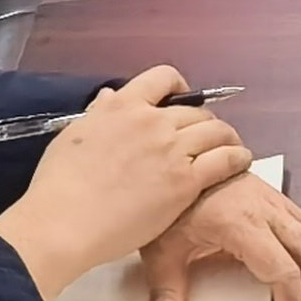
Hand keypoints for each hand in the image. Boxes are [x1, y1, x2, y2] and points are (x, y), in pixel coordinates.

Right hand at [0, 68, 255, 300]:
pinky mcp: (185, 181)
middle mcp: (152, 121)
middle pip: (195, 111)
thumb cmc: (59, 184)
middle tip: (207, 137)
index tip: (183, 101)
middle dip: (205, 121)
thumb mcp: (72, 135)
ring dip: (227, 138)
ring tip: (232, 148)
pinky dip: (237, 158)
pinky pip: (224, 160)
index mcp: (123, 106)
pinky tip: (241, 162)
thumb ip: (98, 114)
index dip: (179, 88)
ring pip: (216, 131)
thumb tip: (109, 96)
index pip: (163, 78)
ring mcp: (172, 150)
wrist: (65, 221)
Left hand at [139, 166, 300, 300]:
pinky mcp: (277, 196)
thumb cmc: (170, 205)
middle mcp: (269, 210)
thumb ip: (166, 292)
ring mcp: (277, 200)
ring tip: (298, 297)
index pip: (285, 272)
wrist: (175, 158)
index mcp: (242, 224)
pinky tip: (287, 268)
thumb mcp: (162, 250)